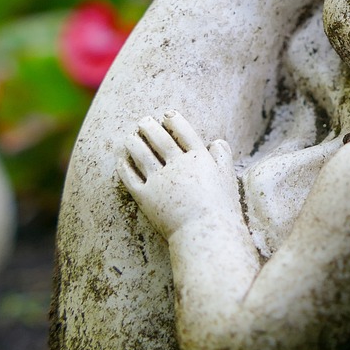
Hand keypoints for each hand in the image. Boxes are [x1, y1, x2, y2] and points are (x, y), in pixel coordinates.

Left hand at [117, 110, 236, 238]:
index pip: (184, 132)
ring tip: (129, 137)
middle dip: (149, 126)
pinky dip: (124, 167)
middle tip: (143, 121)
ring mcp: (159, 181)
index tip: (167, 114)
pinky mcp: (145, 197)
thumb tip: (217, 142)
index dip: (174, 120)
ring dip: (133, 142)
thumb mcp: (228, 179)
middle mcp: (177, 165)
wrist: (205, 235)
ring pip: (141, 154)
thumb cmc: (221, 209)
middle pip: (159, 139)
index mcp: (198, 158)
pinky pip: (130, 178)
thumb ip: (222, 158)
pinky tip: (121, 161)